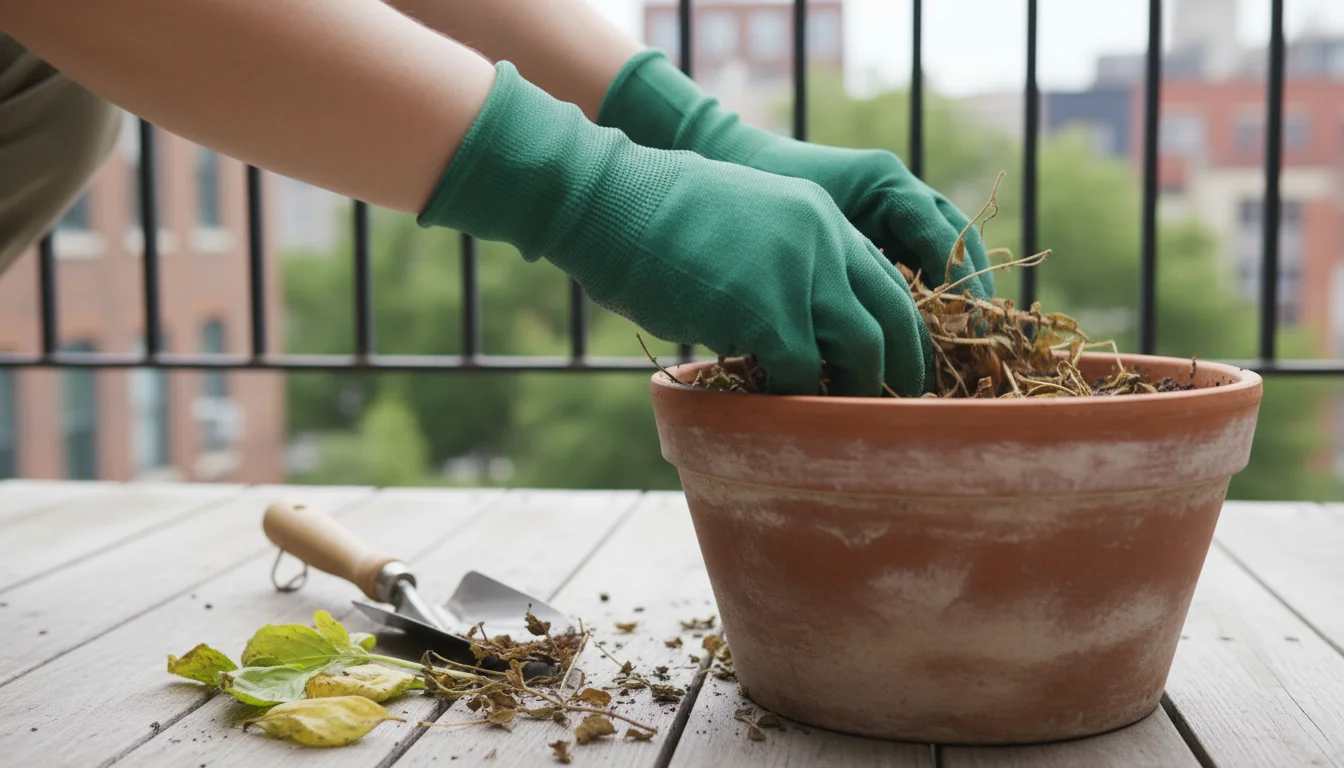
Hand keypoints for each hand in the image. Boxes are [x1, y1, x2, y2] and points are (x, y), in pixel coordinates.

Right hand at [419, 62, 931, 396]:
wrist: (609, 201)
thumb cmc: (654, 221)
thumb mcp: (743, 227)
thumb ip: (783, 266)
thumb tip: (796, 330)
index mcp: (822, 217)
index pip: (886, 279)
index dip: (898, 329)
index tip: (896, 368)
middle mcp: (825, 239)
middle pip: (893, 314)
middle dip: (902, 368)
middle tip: (894, 409)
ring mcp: (800, 273)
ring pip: (864, 348)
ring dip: (858, 391)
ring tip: (845, 420)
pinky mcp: (768, 311)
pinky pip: (803, 373)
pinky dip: (798, 399)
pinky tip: (782, 411)